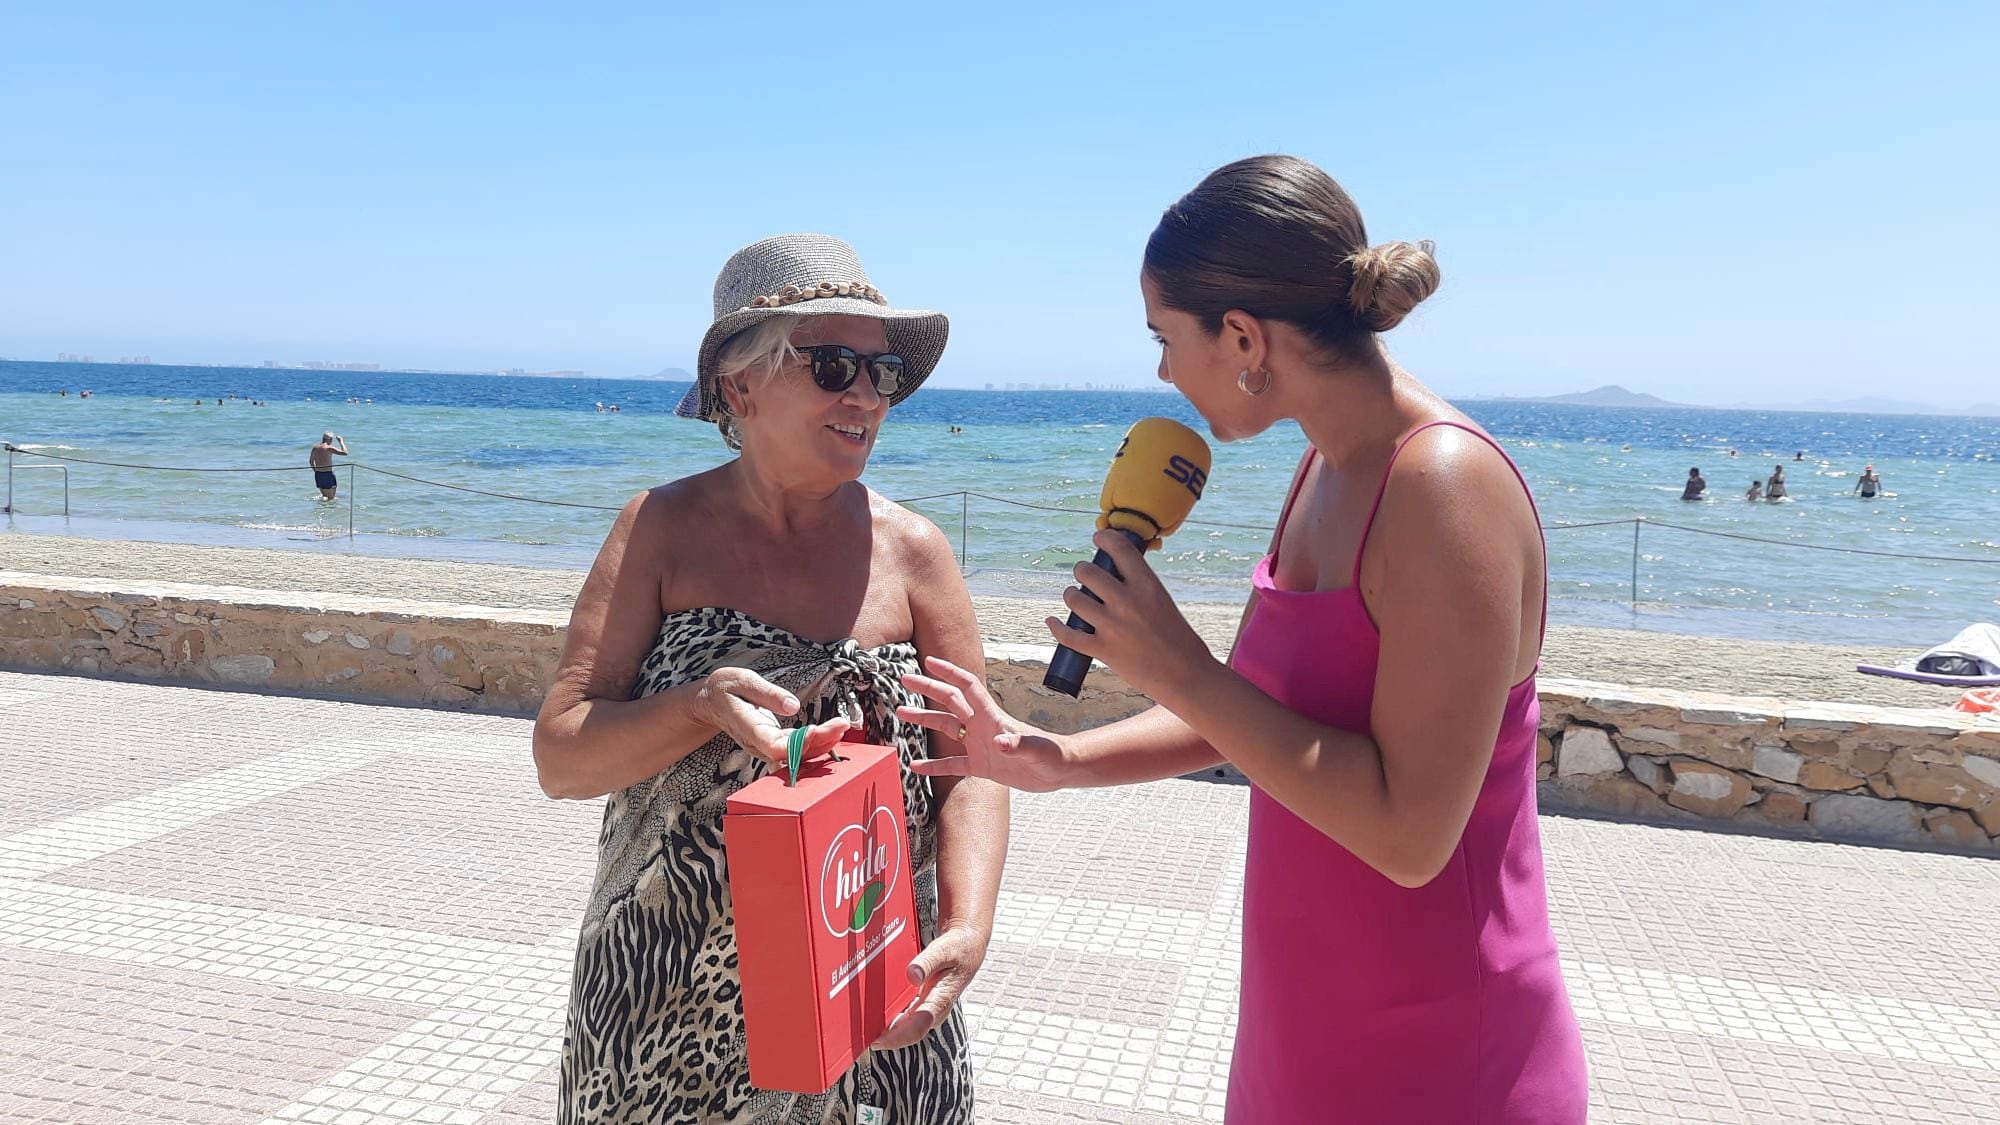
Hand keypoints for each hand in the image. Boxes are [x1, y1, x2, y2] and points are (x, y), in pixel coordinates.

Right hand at [693, 666, 848, 769]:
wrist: (709, 703)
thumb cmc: (724, 689)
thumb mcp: (742, 680)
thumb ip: (767, 693)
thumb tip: (793, 705)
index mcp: (748, 727)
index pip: (774, 745)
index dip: (797, 744)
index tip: (816, 731)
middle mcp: (758, 743)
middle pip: (792, 752)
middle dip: (820, 741)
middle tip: (841, 725)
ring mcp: (765, 746)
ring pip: (797, 753)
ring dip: (822, 743)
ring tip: (841, 727)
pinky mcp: (772, 743)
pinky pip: (796, 749)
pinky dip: (815, 742)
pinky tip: (831, 733)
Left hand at [873, 922, 987, 1049]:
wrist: (968, 947)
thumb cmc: (958, 949)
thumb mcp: (944, 950)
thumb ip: (927, 962)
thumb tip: (912, 975)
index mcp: (940, 1001)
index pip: (916, 1029)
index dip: (896, 1039)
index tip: (877, 1041)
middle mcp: (933, 1011)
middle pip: (905, 1032)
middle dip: (883, 1037)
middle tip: (858, 1036)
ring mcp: (928, 1010)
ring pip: (903, 1026)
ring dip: (884, 1029)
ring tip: (861, 1028)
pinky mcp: (922, 1005)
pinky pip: (903, 1016)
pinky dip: (889, 1017)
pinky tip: (873, 1014)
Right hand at [899, 656, 1069, 792]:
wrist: (1058, 771)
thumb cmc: (1050, 755)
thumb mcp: (1035, 750)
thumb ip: (1018, 744)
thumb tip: (1000, 743)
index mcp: (992, 716)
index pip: (967, 687)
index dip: (950, 672)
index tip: (929, 661)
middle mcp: (981, 726)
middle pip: (950, 701)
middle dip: (928, 688)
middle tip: (905, 679)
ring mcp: (979, 745)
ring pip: (945, 728)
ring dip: (924, 719)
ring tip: (901, 712)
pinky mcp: (981, 766)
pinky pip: (951, 764)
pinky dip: (933, 765)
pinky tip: (915, 766)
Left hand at [1050, 529, 1215, 701]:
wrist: (1187, 676)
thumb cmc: (1181, 641)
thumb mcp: (1164, 603)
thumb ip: (1142, 590)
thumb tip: (1119, 578)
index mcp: (1147, 585)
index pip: (1119, 549)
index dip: (1104, 538)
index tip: (1098, 538)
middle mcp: (1126, 601)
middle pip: (1088, 572)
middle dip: (1082, 570)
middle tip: (1085, 575)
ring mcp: (1112, 626)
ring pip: (1074, 599)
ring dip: (1071, 595)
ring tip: (1073, 596)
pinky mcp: (1102, 650)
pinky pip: (1068, 635)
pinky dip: (1056, 628)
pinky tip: (1051, 622)